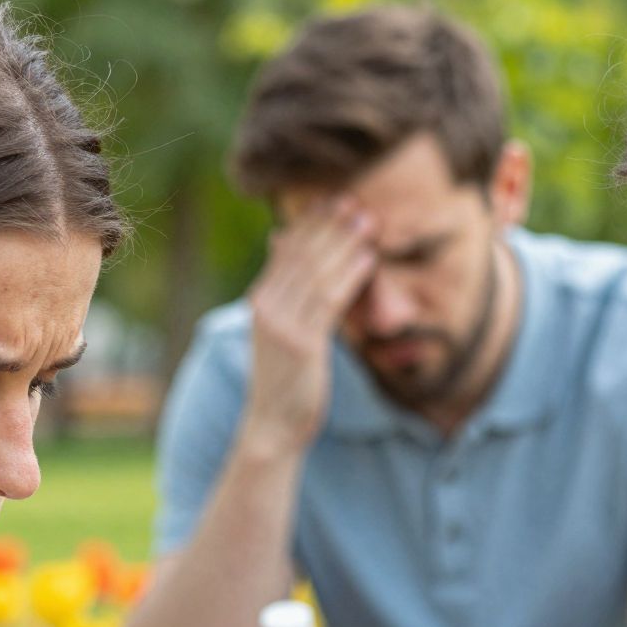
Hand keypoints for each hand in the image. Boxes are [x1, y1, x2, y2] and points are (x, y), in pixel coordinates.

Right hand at [244, 197, 375, 450]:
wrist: (272, 425)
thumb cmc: (283, 379)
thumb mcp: (277, 328)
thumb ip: (282, 287)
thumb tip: (279, 240)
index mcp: (258, 301)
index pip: (286, 250)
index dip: (311, 223)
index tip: (335, 201)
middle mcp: (265, 308)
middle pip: (302, 256)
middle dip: (330, 226)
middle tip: (357, 202)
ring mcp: (282, 325)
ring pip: (317, 273)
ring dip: (345, 244)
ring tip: (369, 222)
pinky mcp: (302, 343)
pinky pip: (330, 301)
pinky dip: (350, 276)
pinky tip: (368, 260)